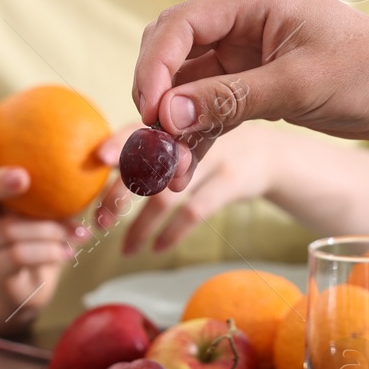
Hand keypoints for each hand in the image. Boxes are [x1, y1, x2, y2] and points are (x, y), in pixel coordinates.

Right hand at [0, 128, 88, 323]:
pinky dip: (51, 251)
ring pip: (8, 229)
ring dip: (50, 229)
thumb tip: (98, 148)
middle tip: (23, 177)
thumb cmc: (43, 229)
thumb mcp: (48, 202)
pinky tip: (71, 252)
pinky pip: (21, 255)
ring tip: (80, 231)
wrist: (31, 281)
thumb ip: (58, 177)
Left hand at [93, 122, 278, 252]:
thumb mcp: (187, 141)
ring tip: (124, 248)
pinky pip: (196, 210)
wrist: (271, 155)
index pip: (139, 130)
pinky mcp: (233, 179)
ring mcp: (215, 155)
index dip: (118, 143)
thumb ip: (152, 150)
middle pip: (147, 163)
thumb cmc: (213, 150)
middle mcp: (193, 133)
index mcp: (175, 121)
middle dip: (119, 194)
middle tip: (98, 222)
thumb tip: (102, 168)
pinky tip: (157, 248)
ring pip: (167, 192)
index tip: (98, 160)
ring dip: (141, 224)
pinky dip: (173, 232)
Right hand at [133, 0, 368, 188]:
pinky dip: (198, 135)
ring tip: (168, 170)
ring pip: (190, 87)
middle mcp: (245, 20)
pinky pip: (212, 107)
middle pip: (176, 52)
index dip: (155, 68)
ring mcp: (249, 52)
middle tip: (152, 143)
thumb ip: (230, 99)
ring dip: (176, 127)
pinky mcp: (257, 82)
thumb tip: (168, 116)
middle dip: (159, 99)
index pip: (181, 25)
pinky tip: (186, 168)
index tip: (148, 113)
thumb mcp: (298, 86)